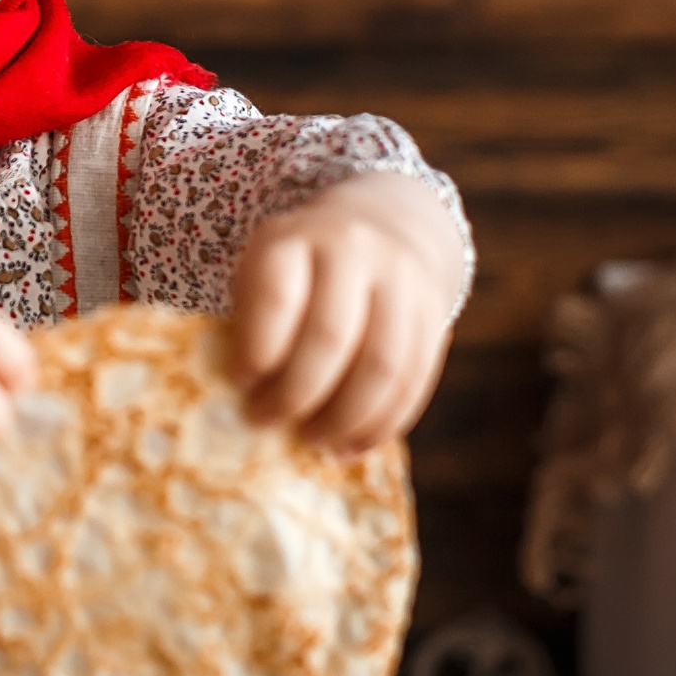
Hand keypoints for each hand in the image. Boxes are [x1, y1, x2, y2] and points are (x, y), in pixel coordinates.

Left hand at [229, 172, 466, 452]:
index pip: (278, 296)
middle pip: (331, 336)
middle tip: (268, 419)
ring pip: (381, 365)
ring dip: (344, 417)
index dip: (257, 349)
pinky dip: (381, 424)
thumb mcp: (264, 270)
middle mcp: (355, 251)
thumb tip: (251, 399)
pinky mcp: (435, 317)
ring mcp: (401, 282)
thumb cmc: (300, 270)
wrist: (379, 231)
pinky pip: (414, 381)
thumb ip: (252, 322)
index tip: (241, 384)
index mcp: (297, 238)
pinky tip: (351, 445)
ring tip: (313, 439)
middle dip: (296, 392)